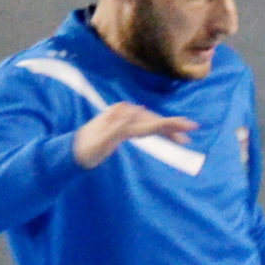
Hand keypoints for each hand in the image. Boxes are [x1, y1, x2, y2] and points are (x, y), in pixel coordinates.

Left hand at [72, 102, 196, 169]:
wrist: (72, 150)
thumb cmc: (85, 151)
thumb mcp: (98, 143)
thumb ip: (115, 130)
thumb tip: (135, 112)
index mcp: (122, 117)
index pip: (150, 122)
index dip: (170, 124)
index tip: (187, 125)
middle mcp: (124, 113)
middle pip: (153, 120)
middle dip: (173, 127)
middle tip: (192, 130)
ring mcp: (123, 117)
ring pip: (150, 121)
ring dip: (166, 128)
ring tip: (182, 138)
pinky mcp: (122, 123)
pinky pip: (144, 124)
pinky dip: (156, 128)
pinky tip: (163, 132)